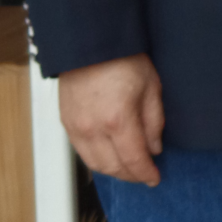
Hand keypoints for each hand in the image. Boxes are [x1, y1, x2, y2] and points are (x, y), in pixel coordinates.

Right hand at [59, 54, 165, 184]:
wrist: (90, 43)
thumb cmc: (124, 60)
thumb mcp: (152, 88)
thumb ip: (154, 122)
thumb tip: (154, 148)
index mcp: (118, 120)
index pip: (133, 159)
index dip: (145, 173)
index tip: (155, 178)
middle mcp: (93, 129)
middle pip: (113, 167)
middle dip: (131, 175)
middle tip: (144, 175)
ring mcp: (76, 127)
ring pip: (94, 164)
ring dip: (113, 171)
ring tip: (129, 169)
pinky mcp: (66, 122)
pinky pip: (81, 152)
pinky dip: (97, 160)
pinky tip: (110, 156)